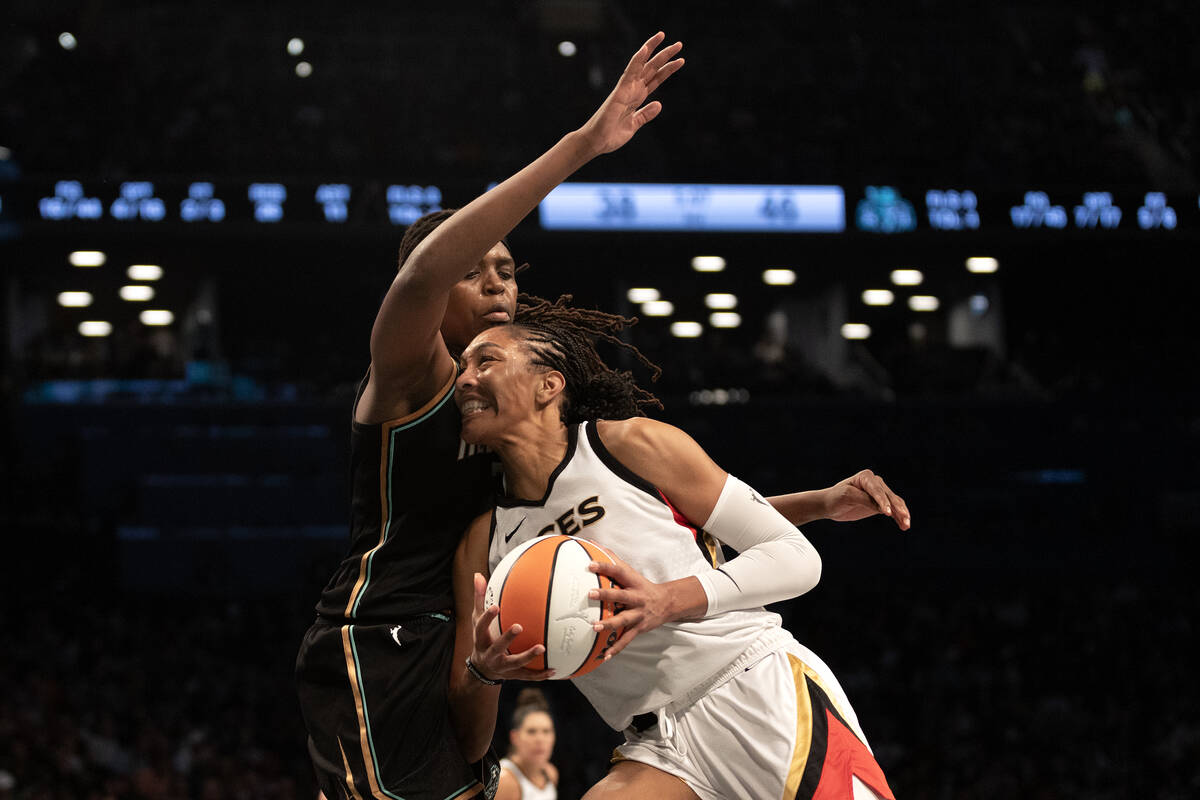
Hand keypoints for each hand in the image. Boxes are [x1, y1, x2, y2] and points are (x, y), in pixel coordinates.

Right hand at [470, 573, 554, 680]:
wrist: (482, 669)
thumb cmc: (483, 638)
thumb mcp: (477, 620)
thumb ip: (480, 599)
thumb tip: (478, 575)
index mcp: (481, 639)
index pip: (481, 628)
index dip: (487, 618)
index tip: (496, 607)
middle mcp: (490, 654)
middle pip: (497, 647)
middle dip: (507, 638)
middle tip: (519, 626)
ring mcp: (502, 667)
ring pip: (515, 663)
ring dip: (528, 657)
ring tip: (542, 648)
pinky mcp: (513, 675)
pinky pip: (528, 675)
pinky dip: (540, 674)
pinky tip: (554, 669)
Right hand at [578, 32, 684, 155]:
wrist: (597, 142)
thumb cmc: (611, 135)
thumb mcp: (634, 125)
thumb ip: (645, 114)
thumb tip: (659, 104)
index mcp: (637, 97)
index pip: (655, 79)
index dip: (668, 69)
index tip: (680, 60)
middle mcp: (633, 90)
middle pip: (652, 68)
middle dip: (665, 56)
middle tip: (679, 44)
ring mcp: (626, 89)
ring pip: (642, 65)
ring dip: (652, 50)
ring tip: (663, 36)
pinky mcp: (620, 92)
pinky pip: (629, 72)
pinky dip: (637, 60)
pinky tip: (645, 49)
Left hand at [586, 556, 695, 660]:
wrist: (667, 603)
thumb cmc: (641, 585)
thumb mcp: (630, 571)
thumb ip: (612, 558)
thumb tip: (593, 542)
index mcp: (633, 582)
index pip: (618, 571)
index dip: (605, 567)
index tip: (589, 565)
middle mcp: (636, 597)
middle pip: (621, 595)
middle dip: (606, 595)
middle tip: (590, 594)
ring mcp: (638, 614)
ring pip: (623, 620)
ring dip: (609, 624)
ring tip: (595, 627)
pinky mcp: (639, 628)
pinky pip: (626, 640)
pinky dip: (616, 648)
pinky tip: (604, 656)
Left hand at [824, 470, 910, 529]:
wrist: (830, 504)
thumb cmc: (835, 498)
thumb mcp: (847, 497)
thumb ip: (864, 499)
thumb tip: (881, 507)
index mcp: (865, 477)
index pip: (877, 490)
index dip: (883, 501)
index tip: (887, 513)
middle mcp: (875, 482)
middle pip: (889, 496)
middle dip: (897, 508)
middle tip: (905, 519)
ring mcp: (879, 493)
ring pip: (894, 503)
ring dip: (902, 514)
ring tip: (907, 525)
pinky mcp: (880, 503)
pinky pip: (893, 510)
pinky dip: (898, 517)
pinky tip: (904, 526)